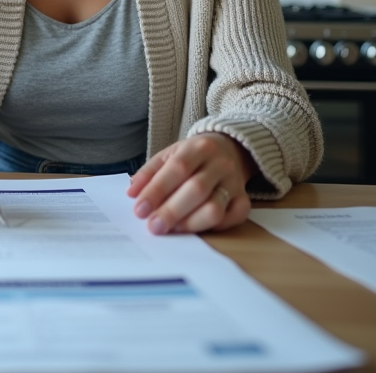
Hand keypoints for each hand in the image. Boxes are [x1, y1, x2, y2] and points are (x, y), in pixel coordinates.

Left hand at [127, 132, 253, 234]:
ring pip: (215, 208)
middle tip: (153, 226)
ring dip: (190, 223)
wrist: (229, 149)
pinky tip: (195, 227)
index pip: (177, 168)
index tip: (140, 209)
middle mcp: (220, 164)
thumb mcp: (168, 155)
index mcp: (198, 147)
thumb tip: (132, 193)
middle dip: (171, 211)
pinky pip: (233, 218)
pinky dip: (213, 227)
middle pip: (197, 190)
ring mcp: (234, 183)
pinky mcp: (244, 200)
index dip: (157, 191)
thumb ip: (149, 173)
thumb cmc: (192, 156)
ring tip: (172, 228)